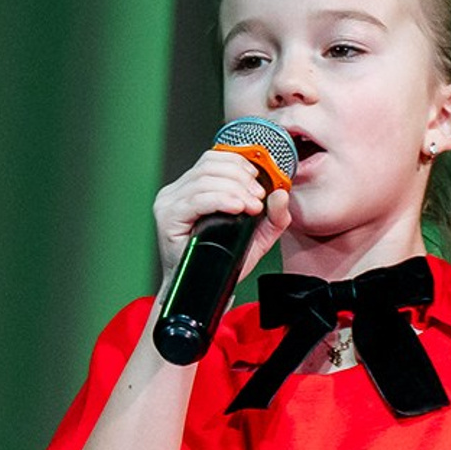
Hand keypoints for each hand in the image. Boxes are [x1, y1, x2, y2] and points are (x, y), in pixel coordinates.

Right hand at [153, 146, 290, 285]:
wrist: (207, 290)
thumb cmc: (224, 262)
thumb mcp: (257, 238)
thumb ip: (274, 217)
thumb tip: (282, 193)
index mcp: (194, 189)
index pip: (213, 160)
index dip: (239, 163)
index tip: (259, 180)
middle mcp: (178, 192)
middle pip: (210, 165)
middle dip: (240, 178)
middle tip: (259, 197)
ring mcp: (170, 202)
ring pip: (204, 179)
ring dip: (235, 189)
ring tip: (253, 206)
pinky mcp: (169, 217)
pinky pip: (195, 200)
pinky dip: (220, 200)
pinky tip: (237, 208)